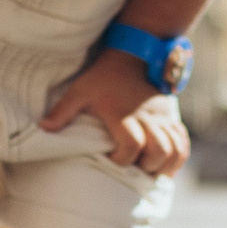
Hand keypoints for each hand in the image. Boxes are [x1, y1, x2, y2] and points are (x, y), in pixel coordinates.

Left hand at [38, 49, 191, 174]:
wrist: (132, 57)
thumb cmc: (101, 78)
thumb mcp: (79, 91)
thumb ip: (62, 111)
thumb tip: (43, 128)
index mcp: (123, 114)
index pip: (131, 144)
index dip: (123, 159)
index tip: (112, 161)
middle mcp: (147, 118)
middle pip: (159, 150)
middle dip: (147, 166)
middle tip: (134, 168)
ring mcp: (162, 118)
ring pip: (175, 149)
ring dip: (164, 165)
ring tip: (150, 170)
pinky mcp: (171, 117)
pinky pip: (183, 142)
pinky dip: (178, 157)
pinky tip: (166, 167)